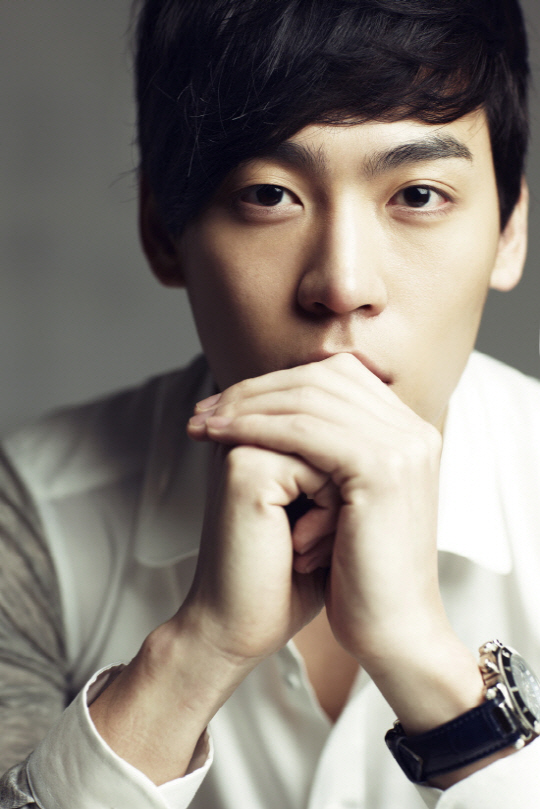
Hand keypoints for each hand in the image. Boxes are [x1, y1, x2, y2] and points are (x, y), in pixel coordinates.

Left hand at [188, 353, 443, 656]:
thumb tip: (269, 412)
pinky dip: (255, 427)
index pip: (335, 377)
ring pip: (309, 398)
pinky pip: (304, 430)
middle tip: (205, 409)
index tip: (226, 405)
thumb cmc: (358, 573)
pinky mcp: (382, 468)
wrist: (391, 632)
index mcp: (407, 432)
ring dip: (246, 405)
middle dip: (254, 389)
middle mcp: (412, 429)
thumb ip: (323, 452)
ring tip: (203, 423)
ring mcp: (402, 446)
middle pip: (320, 378)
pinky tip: (220, 436)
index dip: (276, 383)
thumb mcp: (341, 500)